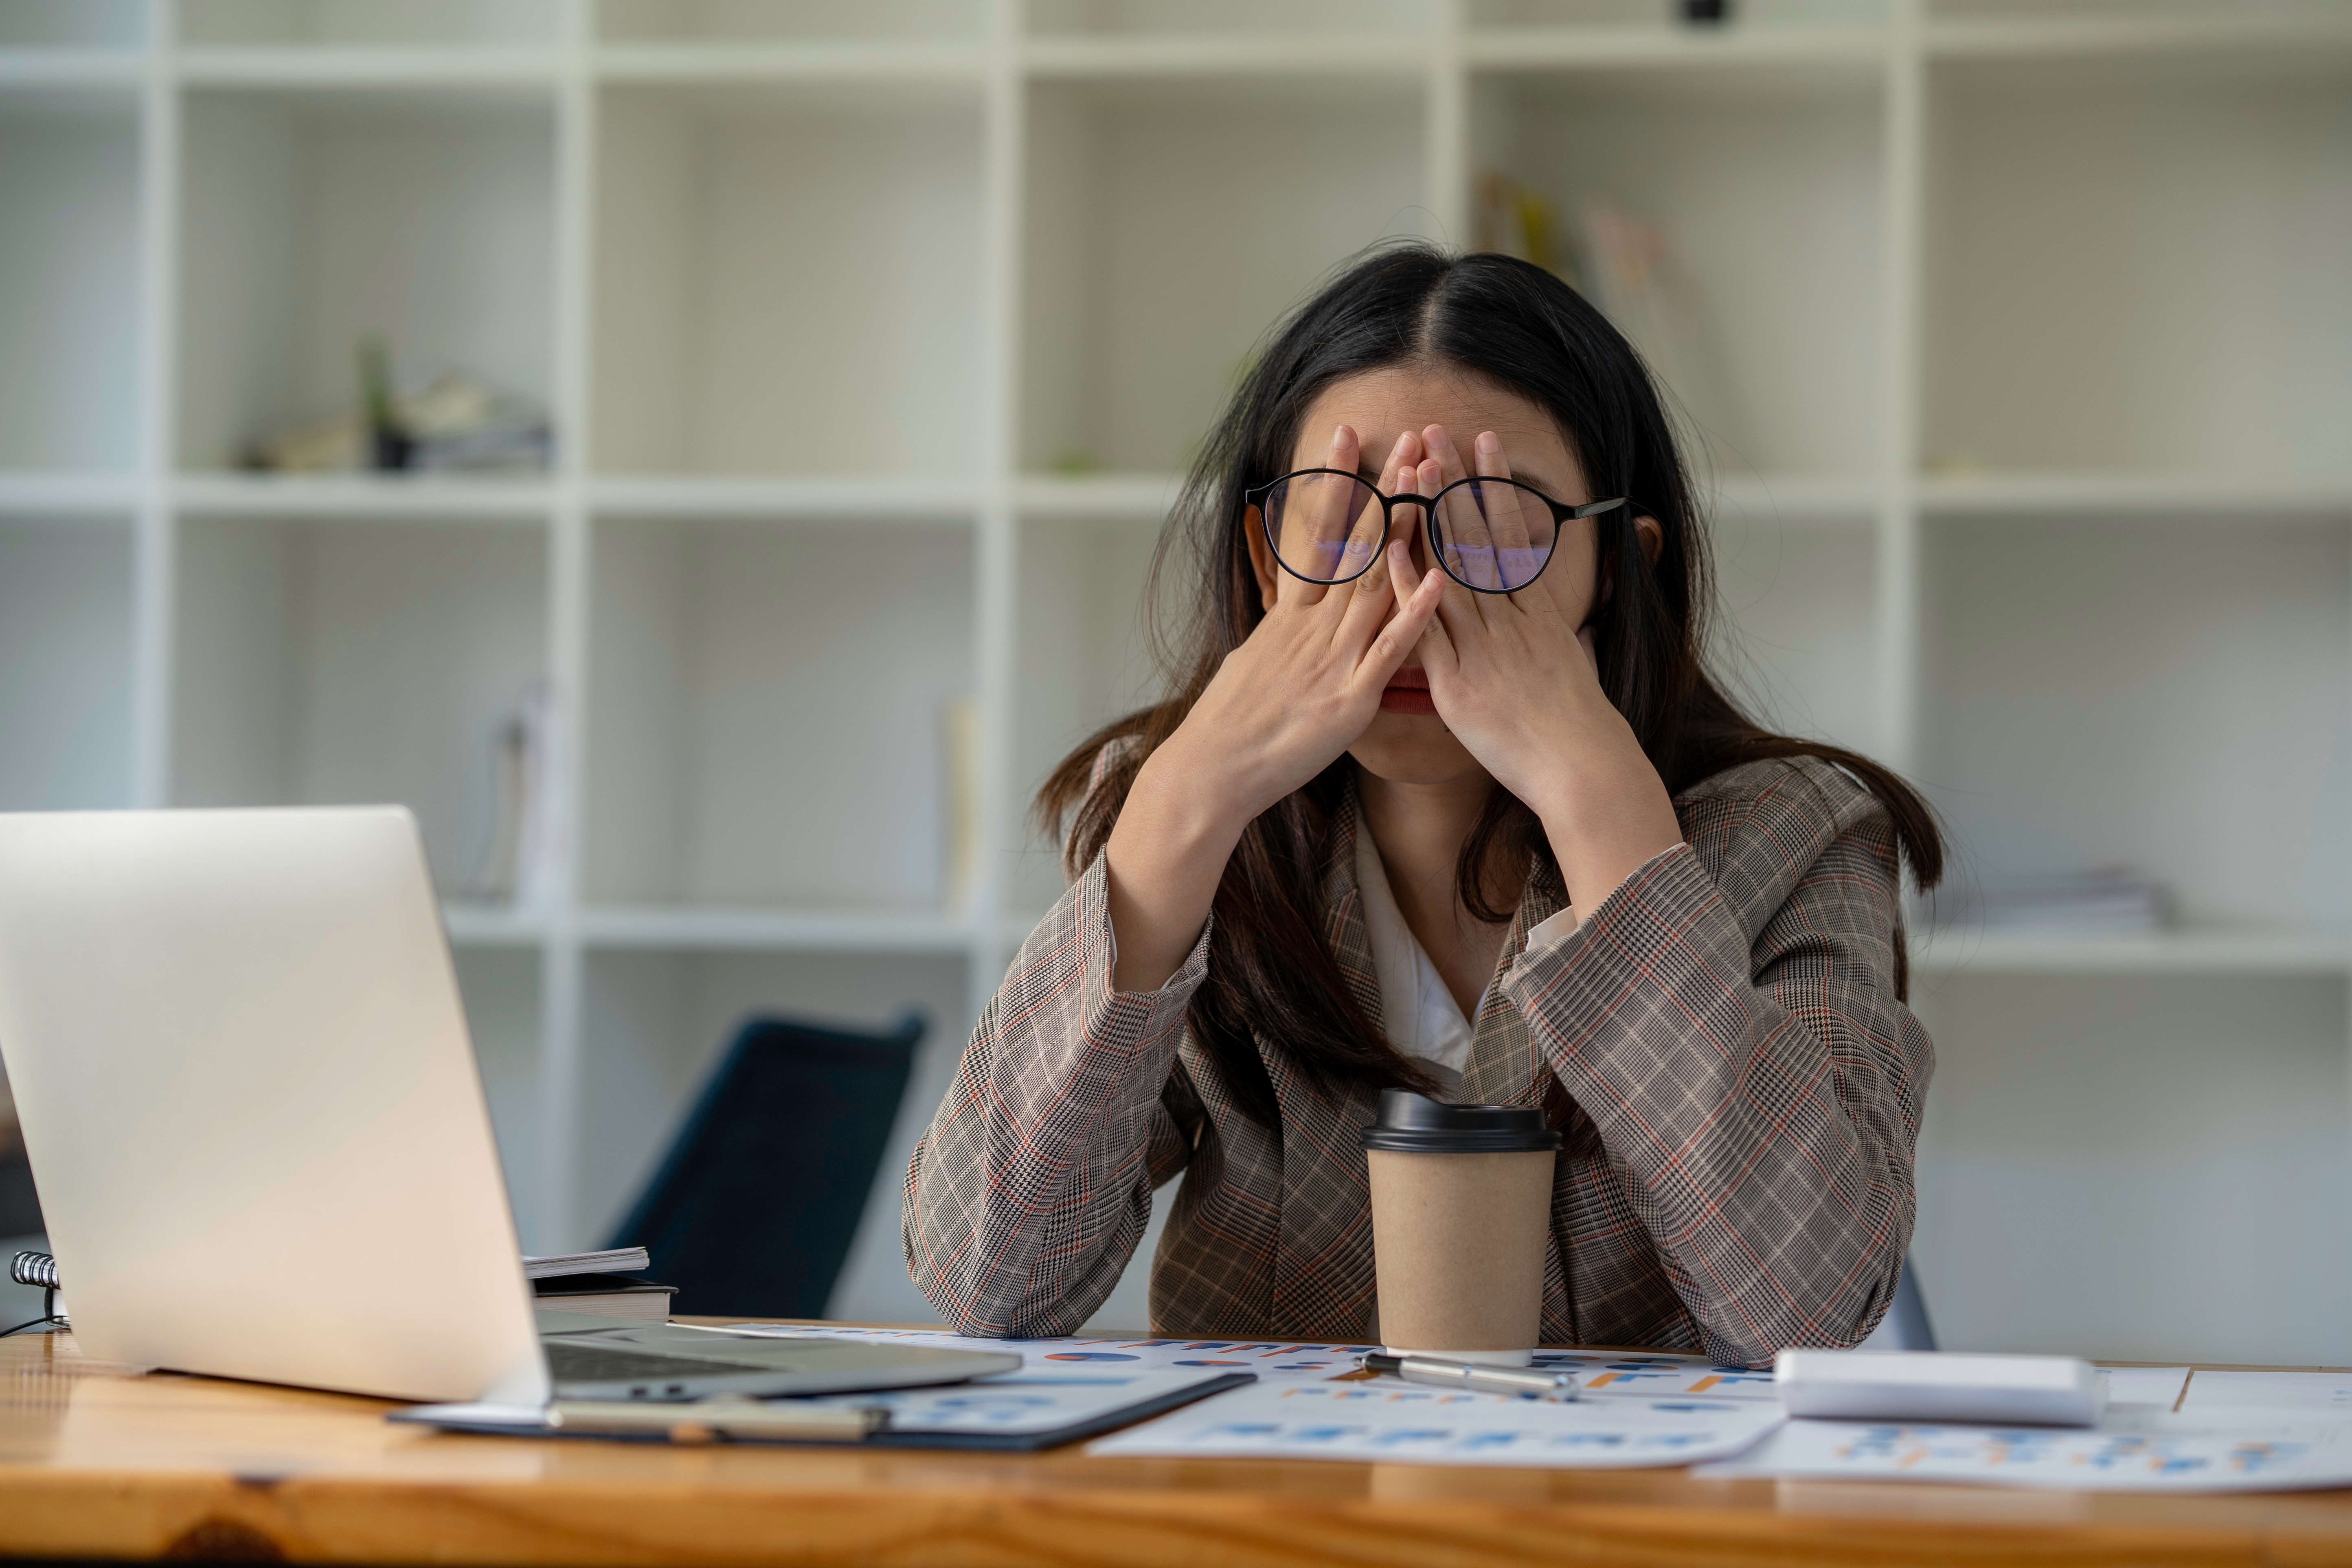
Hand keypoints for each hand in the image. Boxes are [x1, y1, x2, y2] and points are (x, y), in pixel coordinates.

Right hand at [1163, 426, 1445, 825]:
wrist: (1213, 770)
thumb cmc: (1232, 723)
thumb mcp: (1254, 660)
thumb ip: (1282, 631)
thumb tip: (1288, 612)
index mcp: (1291, 616)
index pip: (1317, 534)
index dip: (1334, 482)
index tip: (1347, 435)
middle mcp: (1313, 626)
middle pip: (1357, 545)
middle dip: (1386, 489)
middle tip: (1409, 438)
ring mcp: (1333, 658)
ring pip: (1377, 583)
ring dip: (1408, 531)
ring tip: (1432, 482)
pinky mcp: (1350, 698)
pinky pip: (1389, 650)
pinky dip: (1414, 614)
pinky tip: (1438, 579)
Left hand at [1390, 425, 1682, 920]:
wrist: (1582, 767)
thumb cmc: (1578, 725)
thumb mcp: (1572, 662)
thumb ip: (1552, 631)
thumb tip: (1548, 611)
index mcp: (1536, 611)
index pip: (1510, 534)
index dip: (1493, 487)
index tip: (1482, 444)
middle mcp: (1509, 619)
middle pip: (1478, 537)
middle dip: (1455, 483)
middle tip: (1435, 432)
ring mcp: (1483, 646)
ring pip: (1451, 568)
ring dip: (1430, 516)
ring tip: (1412, 467)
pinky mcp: (1458, 681)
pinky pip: (1428, 626)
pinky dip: (1409, 587)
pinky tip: (1390, 549)